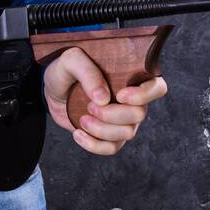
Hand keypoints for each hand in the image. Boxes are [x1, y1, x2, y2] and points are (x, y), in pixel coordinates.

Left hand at [41, 47, 167, 155]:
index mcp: (130, 77)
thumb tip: (103, 98)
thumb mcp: (70, 61)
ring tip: (82, 119)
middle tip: (90, 106)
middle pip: (139, 114)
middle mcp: (133, 100)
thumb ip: (86, 72)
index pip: (158, 87)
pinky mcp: (109, 136)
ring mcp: (123, 120)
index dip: (145, 95)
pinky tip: (78, 134)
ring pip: (127, 133)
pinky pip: (112, 148)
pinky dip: (94, 145)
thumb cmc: (66, 71)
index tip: (120, 95)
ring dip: (101, 129)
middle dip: (112, 114)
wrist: (52, 91)